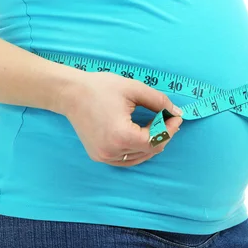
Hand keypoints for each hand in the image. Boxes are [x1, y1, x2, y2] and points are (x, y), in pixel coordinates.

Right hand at [60, 72, 183, 167]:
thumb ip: (158, 101)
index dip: (170, 129)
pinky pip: (127, 159)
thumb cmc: (100, 88)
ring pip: (140, 157)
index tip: (176, 116)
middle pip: (150, 150)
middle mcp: (113, 151)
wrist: (70, 93)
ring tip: (155, 125)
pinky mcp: (99, 156)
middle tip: (168, 118)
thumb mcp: (134, 89)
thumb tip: (176, 112)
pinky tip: (141, 136)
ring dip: (151, 143)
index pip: (156, 140)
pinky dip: (138, 150)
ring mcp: (105, 156)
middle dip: (163, 134)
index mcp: (122, 136)